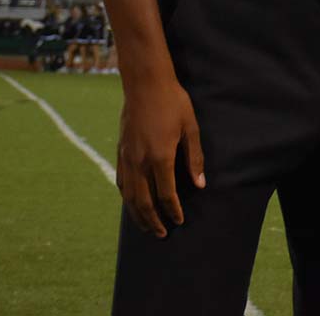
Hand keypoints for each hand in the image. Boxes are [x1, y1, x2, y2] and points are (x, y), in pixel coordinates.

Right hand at [115, 74, 204, 236]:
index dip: (173, 210)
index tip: (179, 221)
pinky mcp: (119, 152)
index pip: (166, 194)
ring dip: (138, 215)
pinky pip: (121, 183)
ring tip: (147, 226)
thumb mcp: (191, 127)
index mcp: (160, 157)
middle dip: (154, 221)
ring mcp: (126, 158)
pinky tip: (132, 203)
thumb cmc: (173, 102)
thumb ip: (194, 157)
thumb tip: (200, 184)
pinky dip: (127, 198)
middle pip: (144, 203)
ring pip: (129, 197)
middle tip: (163, 234)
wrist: (145, 84)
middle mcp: (140, 162)